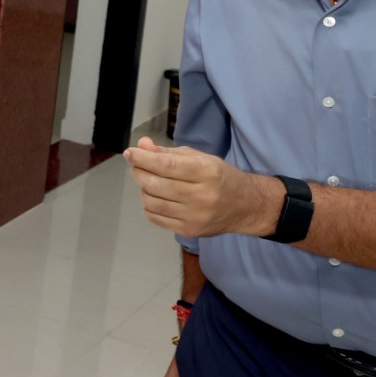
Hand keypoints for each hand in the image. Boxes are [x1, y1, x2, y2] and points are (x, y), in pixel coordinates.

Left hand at [125, 137, 280, 238]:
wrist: (245, 206)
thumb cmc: (220, 177)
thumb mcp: (200, 158)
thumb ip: (168, 152)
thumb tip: (141, 145)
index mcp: (207, 172)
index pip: (166, 165)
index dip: (143, 158)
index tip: (130, 152)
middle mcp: (202, 196)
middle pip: (155, 184)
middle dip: (139, 172)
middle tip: (138, 166)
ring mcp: (194, 217)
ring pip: (151, 202)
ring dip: (143, 189)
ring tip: (150, 182)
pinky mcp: (189, 231)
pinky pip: (155, 218)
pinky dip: (148, 205)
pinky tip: (156, 197)